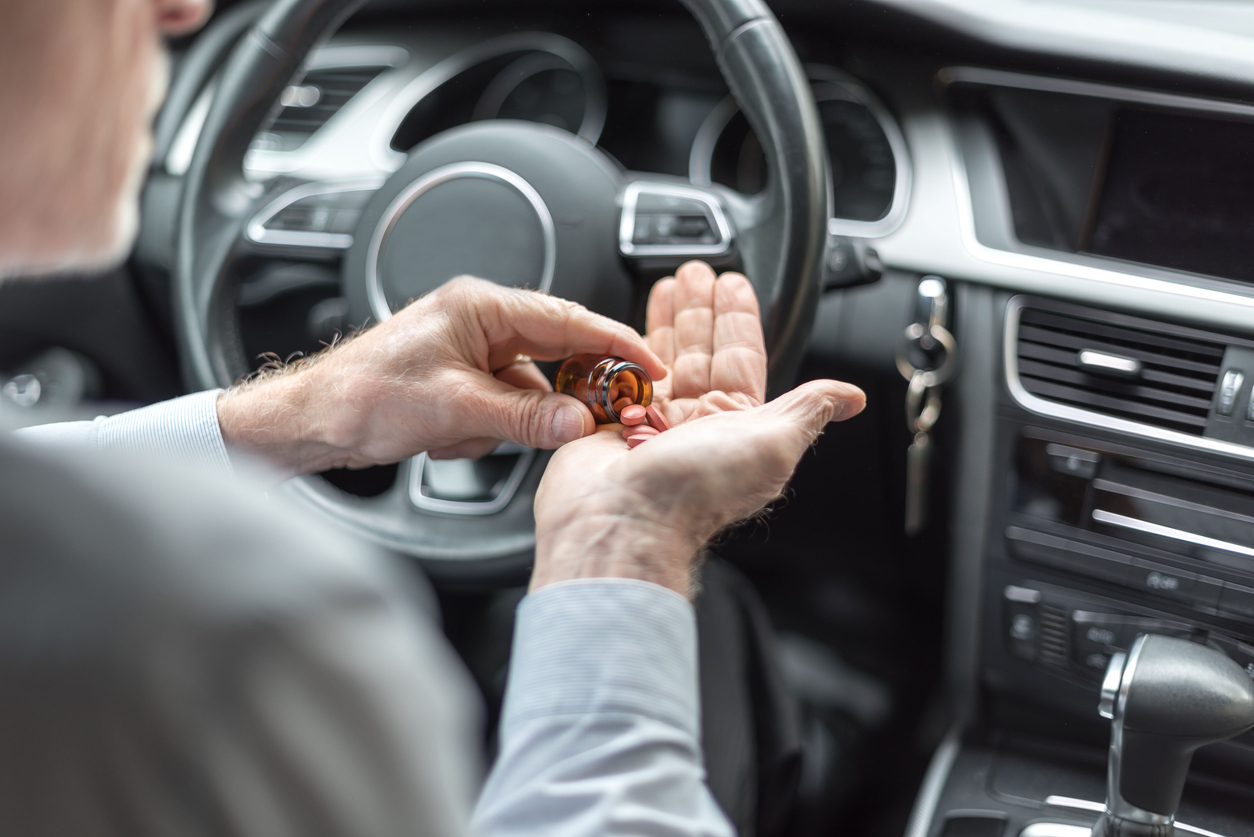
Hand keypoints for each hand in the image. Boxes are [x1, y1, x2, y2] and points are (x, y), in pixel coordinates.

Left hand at [216, 276, 665, 475]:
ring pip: (529, 390)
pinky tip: (449, 437)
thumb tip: (579, 422)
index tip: (651, 367)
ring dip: (508, 421)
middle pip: (554, 354)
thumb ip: (524, 417)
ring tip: (464, 431)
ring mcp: (470, 352)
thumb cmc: (361, 396)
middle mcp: (479, 322)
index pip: (568, 319)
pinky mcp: (461, 381)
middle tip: (588, 419)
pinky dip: (486, 429)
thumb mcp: (454, 409)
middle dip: (558, 394)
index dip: (616, 343)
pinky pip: (503, 406)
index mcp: (481, 307)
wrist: (310, 421)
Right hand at [532, 261, 865, 597]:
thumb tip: (853, 396)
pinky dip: (622, 349)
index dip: (739, 319)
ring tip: (666, 284)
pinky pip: (619, 379)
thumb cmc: (697, 490)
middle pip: (700, 352)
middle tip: (696, 273)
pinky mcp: (611, 425)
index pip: (743, 358)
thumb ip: (809, 409)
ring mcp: (651, 425)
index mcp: (737, 426)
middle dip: (700, 309)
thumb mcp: (773, 441)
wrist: (624, 520)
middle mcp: (695, 425)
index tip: (733, 285)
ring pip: (660, 360)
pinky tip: (625, 326)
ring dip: (665, 320)